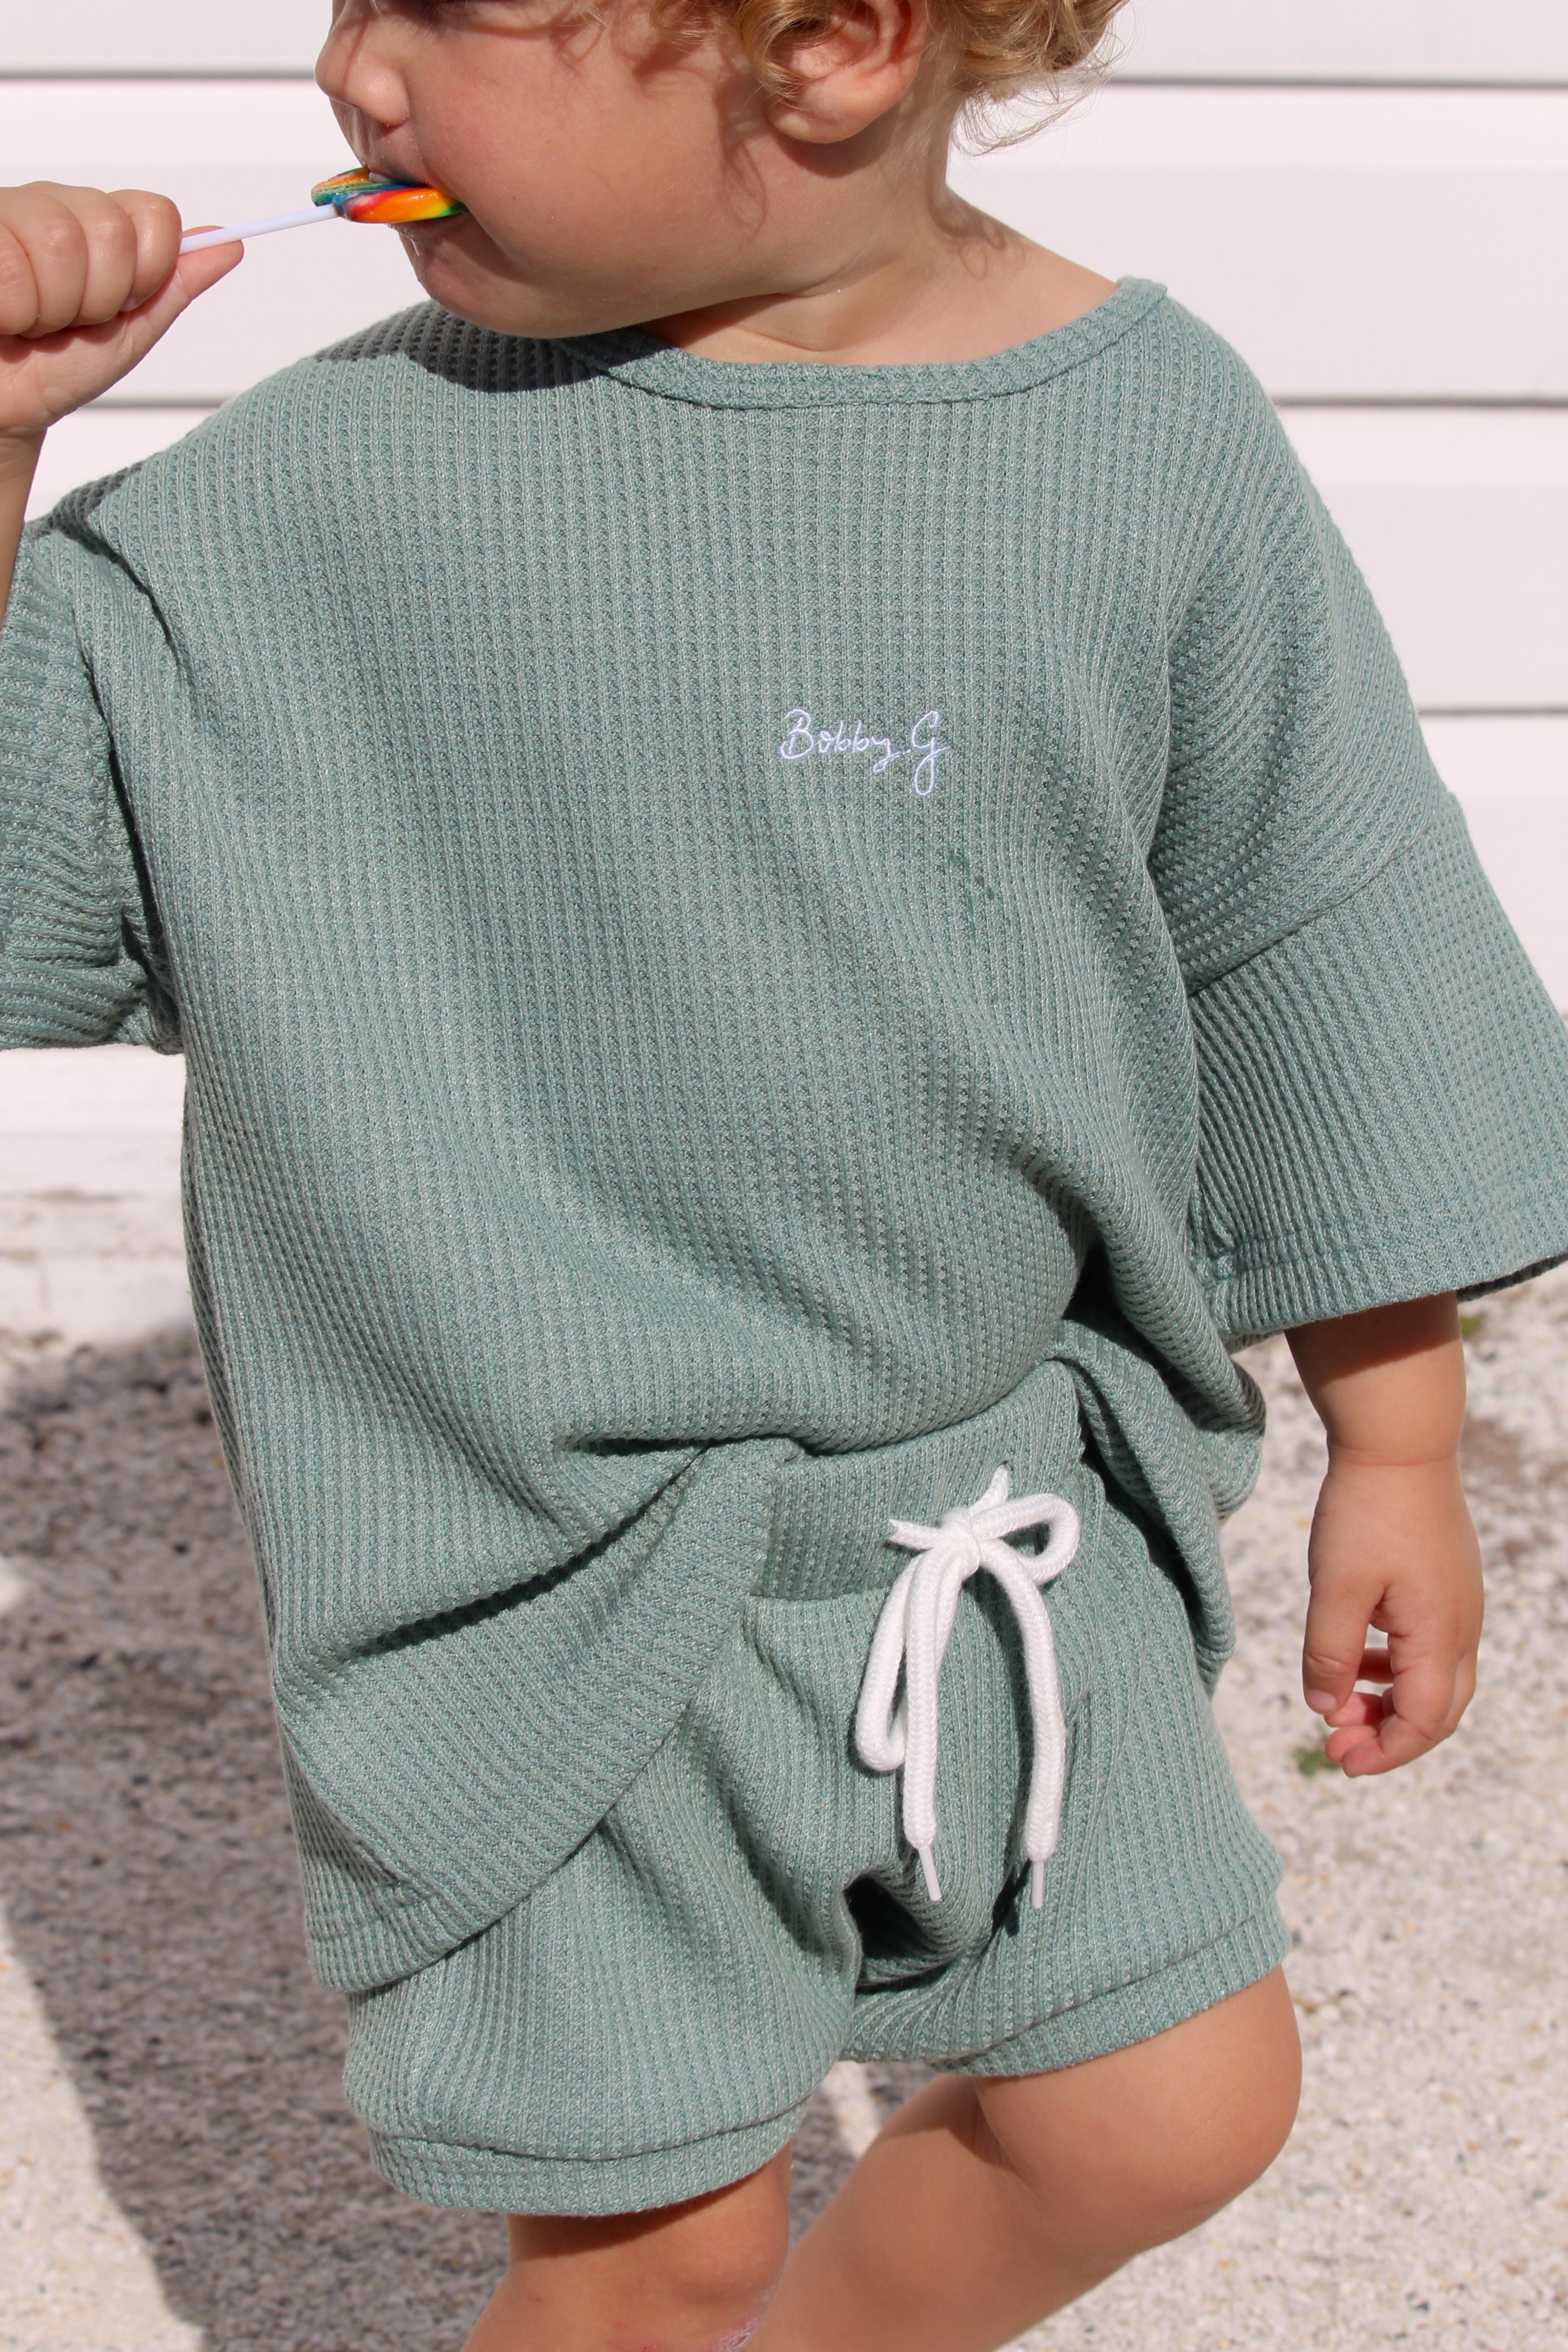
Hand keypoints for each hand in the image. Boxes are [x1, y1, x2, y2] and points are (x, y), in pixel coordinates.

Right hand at [0, 182, 241, 444]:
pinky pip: (7, 264)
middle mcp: (54, 205)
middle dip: (97, 296)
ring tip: (30, 321)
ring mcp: (9, 213)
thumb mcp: (131, 331)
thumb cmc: (58, 367)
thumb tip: (228, 245)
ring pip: (57, 241)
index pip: (156, 215)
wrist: (4, 405)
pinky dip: (10, 310)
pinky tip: (2, 316)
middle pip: (111, 228)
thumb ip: (174, 285)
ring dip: (49, 306)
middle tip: (68, 320)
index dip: (146, 272)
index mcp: (99, 223)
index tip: (119, 306)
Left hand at [1300, 1452, 1482, 1775]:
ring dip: (1390, 1701)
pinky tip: (1359, 1658)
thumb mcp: (1335, 1589)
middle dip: (1389, 1737)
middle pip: (1438, 1710)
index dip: (1384, 1752)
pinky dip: (1395, 1667)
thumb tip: (1327, 1709)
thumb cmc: (1365, 1512)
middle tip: (1336, 1746)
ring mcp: (1459, 1603)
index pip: (1423, 1721)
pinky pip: (1430, 1645)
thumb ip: (1330, 1655)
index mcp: (1439, 1635)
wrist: (1398, 1444)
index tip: (1339, 1760)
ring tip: (1340, 1704)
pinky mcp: (1447, 1583)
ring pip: (1435, 1679)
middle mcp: (1462, 1627)